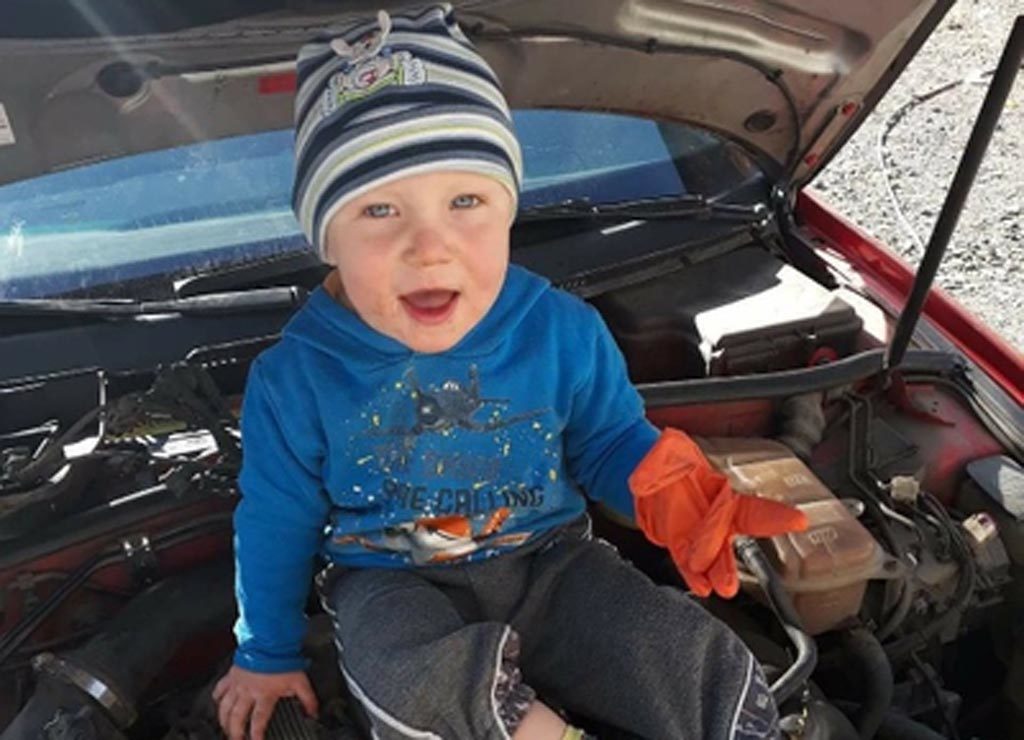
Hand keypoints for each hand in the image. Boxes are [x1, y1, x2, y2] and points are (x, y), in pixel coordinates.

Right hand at [212, 665, 317, 739]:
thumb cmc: (283, 659)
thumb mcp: (300, 681)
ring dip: (223, 720)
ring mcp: (238, 683)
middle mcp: (248, 691)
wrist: (269, 640)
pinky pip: (220, 688)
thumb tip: (313, 712)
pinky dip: (216, 697)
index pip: (258, 720)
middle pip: (237, 718)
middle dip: (235, 732)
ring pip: (225, 707)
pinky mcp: (232, 674)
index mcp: (264, 695)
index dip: (256, 734)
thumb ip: (308, 699)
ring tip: (225, 728)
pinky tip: (216, 702)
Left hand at [629, 428, 807, 597]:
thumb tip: (670, 452)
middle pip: (727, 539)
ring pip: (712, 556)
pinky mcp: (681, 545)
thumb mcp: (675, 458)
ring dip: (718, 573)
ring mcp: (699, 534)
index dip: (777, 515)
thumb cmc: (669, 462)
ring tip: (723, 588)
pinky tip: (702, 587)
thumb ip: (675, 462)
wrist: (647, 476)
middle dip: (729, 558)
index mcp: (724, 495)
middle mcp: (716, 518)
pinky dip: (694, 575)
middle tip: (732, 579)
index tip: (799, 521)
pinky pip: (688, 562)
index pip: (754, 507)